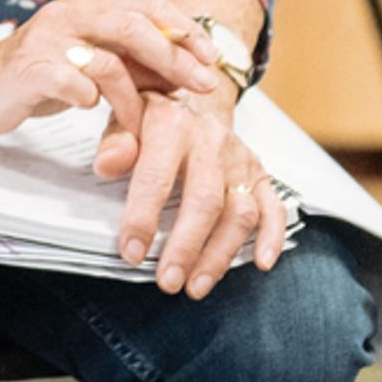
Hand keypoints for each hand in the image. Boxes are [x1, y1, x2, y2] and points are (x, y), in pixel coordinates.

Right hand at [0, 0, 222, 138]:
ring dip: (134, 99)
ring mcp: (49, 38)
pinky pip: (74, 83)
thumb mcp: (93, 66)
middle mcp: (70, 12)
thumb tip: (187, 72)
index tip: (211, 58)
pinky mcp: (31, 68)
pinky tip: (91, 110)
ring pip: (109, 60)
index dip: (184, 29)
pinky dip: (90, 99)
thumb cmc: (38, 76)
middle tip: (201, 86)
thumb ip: (135, 64)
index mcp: (89, 5)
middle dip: (175, 57)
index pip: (147, 5)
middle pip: (135, 25)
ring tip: (142, 124)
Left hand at [95, 87, 285, 296]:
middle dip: (186, 247)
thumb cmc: (155, 116)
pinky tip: (260, 262)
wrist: (195, 96)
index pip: (157, 176)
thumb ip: (115, 141)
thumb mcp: (125, 116)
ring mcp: (239, 160)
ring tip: (196, 285)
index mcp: (171, 124)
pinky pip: (273, 207)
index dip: (143, 217)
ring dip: (219, 254)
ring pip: (239, 212)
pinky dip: (271, 236)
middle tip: (168, 281)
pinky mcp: (259, 174)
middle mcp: (210, 141)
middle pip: (205, 201)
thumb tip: (108, 165)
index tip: (131, 251)